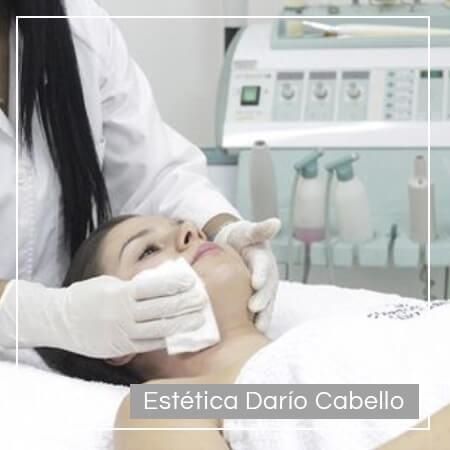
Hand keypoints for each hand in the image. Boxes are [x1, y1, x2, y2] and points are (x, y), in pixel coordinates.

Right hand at [0, 259, 206, 357]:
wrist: (60, 320)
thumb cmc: (86, 296)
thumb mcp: (109, 284)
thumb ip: (132, 287)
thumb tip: (157, 286)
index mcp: (122, 292)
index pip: (155, 287)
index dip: (176, 285)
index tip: (191, 282)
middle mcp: (124, 313)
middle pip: (162, 308)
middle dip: (185, 304)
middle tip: (202, 300)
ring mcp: (122, 332)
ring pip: (159, 329)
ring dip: (181, 324)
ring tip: (198, 319)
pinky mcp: (120, 348)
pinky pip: (147, 344)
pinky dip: (165, 340)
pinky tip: (179, 335)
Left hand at [215, 218, 280, 331]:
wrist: (236, 246)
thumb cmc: (240, 237)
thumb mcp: (248, 231)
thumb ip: (260, 229)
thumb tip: (276, 222)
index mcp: (264, 259)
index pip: (264, 266)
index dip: (261, 274)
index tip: (256, 283)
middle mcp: (267, 276)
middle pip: (268, 289)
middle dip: (262, 299)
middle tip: (253, 308)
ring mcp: (264, 289)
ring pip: (266, 304)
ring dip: (263, 315)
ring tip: (258, 328)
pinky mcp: (258, 299)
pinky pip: (260, 311)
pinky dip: (258, 321)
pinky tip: (251, 333)